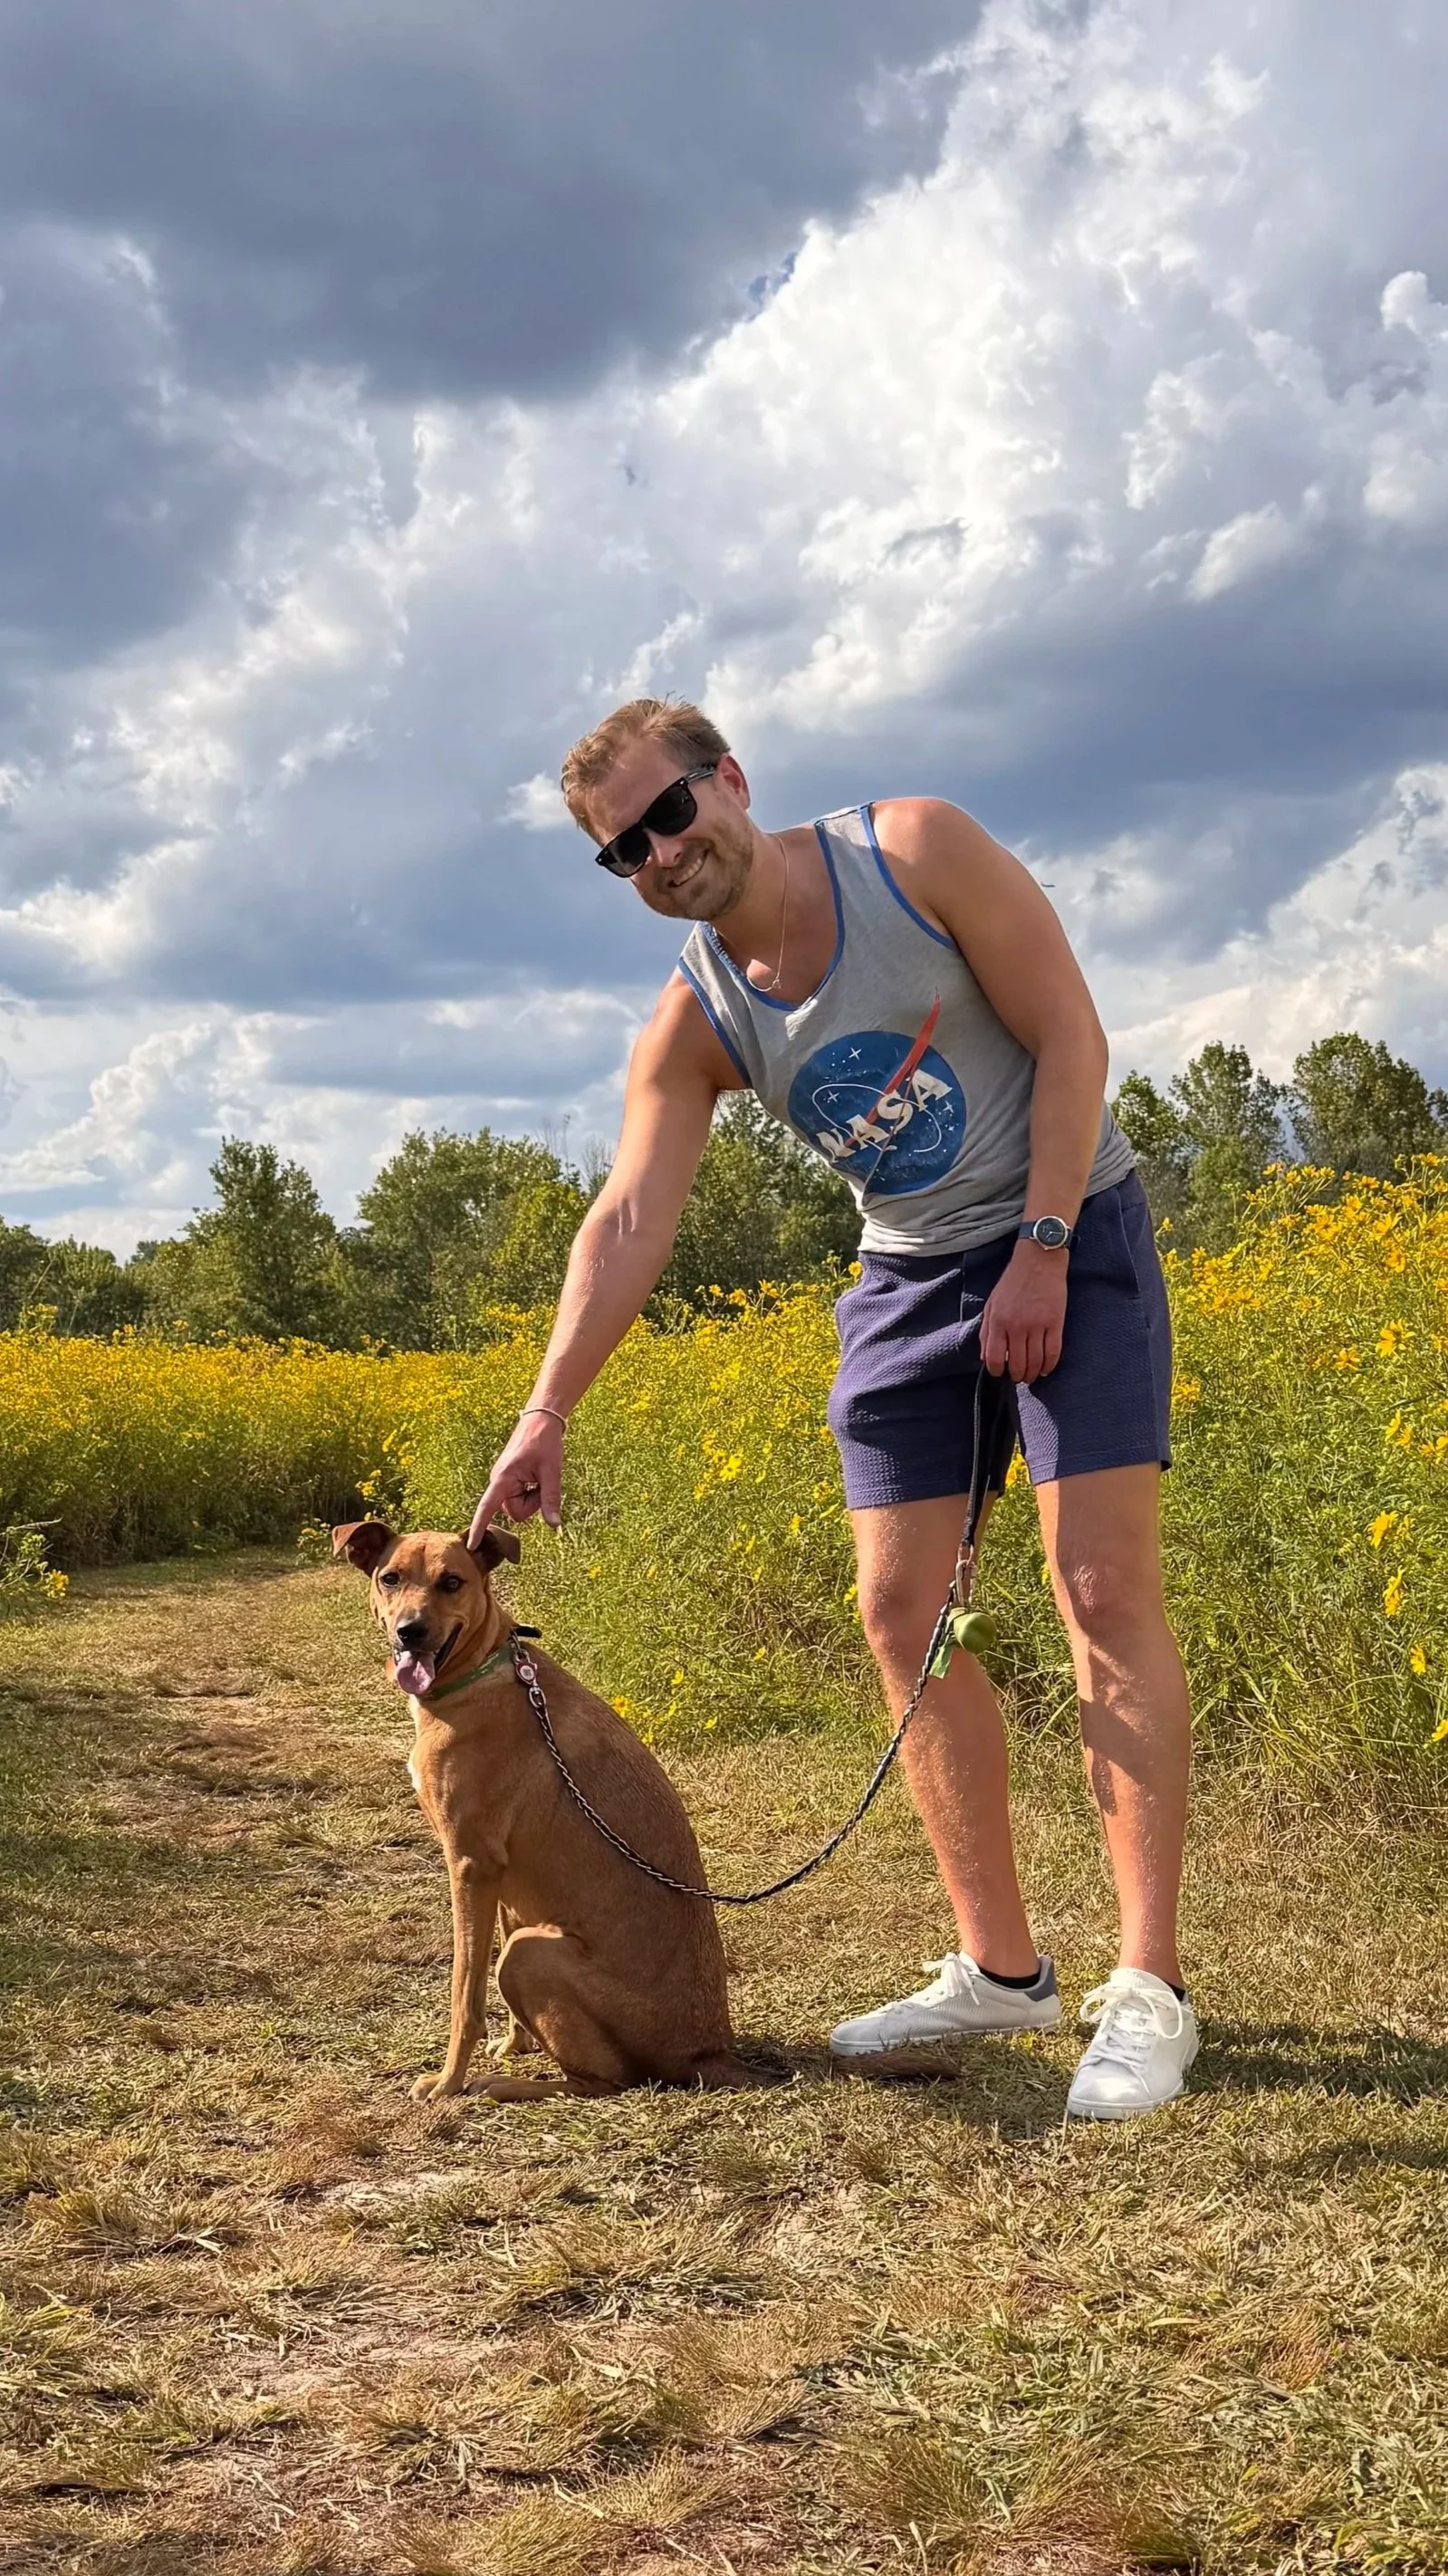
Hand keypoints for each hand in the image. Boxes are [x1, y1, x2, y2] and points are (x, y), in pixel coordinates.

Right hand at [467, 1414, 563, 1544]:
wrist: (541, 1420)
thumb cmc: (544, 1441)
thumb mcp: (552, 1471)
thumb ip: (551, 1499)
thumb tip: (554, 1526)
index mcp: (503, 1479)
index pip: (487, 1508)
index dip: (480, 1527)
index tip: (471, 1546)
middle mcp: (499, 1482)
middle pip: (515, 1512)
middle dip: (532, 1504)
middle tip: (543, 1481)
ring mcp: (504, 1482)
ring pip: (519, 1507)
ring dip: (533, 1497)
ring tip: (540, 1475)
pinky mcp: (509, 1481)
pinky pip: (520, 1497)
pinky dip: (532, 1492)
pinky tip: (536, 1476)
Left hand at [980, 1244, 1067, 1384]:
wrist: (1038, 1260)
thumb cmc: (1013, 1281)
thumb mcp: (992, 1303)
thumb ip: (986, 1331)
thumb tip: (985, 1357)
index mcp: (998, 1321)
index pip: (994, 1358)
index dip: (997, 1371)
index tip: (1000, 1373)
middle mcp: (1017, 1326)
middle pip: (1017, 1364)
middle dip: (1016, 1376)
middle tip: (1018, 1377)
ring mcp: (1037, 1325)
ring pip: (1035, 1362)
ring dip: (1033, 1374)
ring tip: (1031, 1377)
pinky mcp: (1056, 1323)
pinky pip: (1053, 1352)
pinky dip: (1049, 1366)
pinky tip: (1046, 1370)